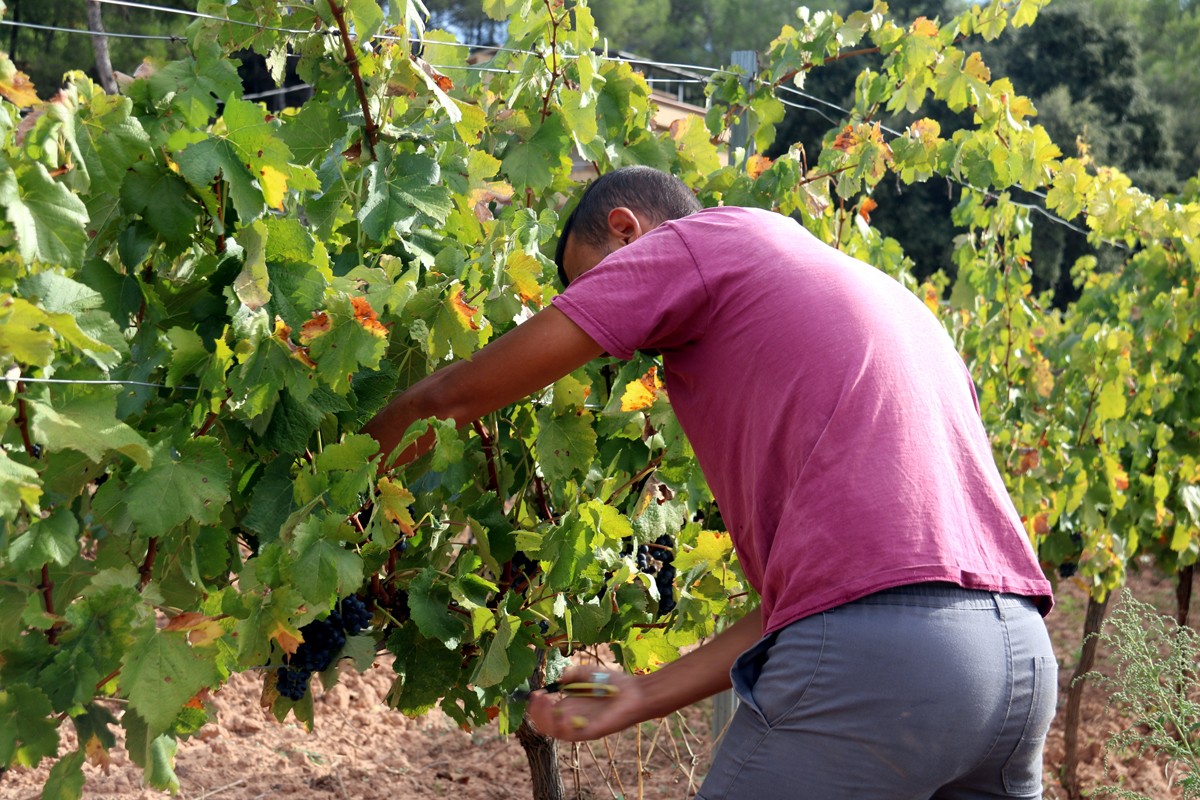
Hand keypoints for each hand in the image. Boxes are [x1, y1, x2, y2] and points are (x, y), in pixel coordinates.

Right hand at [526, 666, 644, 741]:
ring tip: (545, 702)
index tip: (534, 694)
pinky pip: (571, 735)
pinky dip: (561, 726)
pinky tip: (560, 712)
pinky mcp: (591, 732)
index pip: (547, 712)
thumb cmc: (613, 682)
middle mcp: (573, 719)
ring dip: (545, 718)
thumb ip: (572, 673)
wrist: (635, 692)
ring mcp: (581, 727)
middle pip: (546, 724)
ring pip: (555, 731)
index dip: (537, 706)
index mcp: (570, 706)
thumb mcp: (588, 673)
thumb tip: (558, 680)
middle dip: (537, 713)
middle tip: (538, 698)